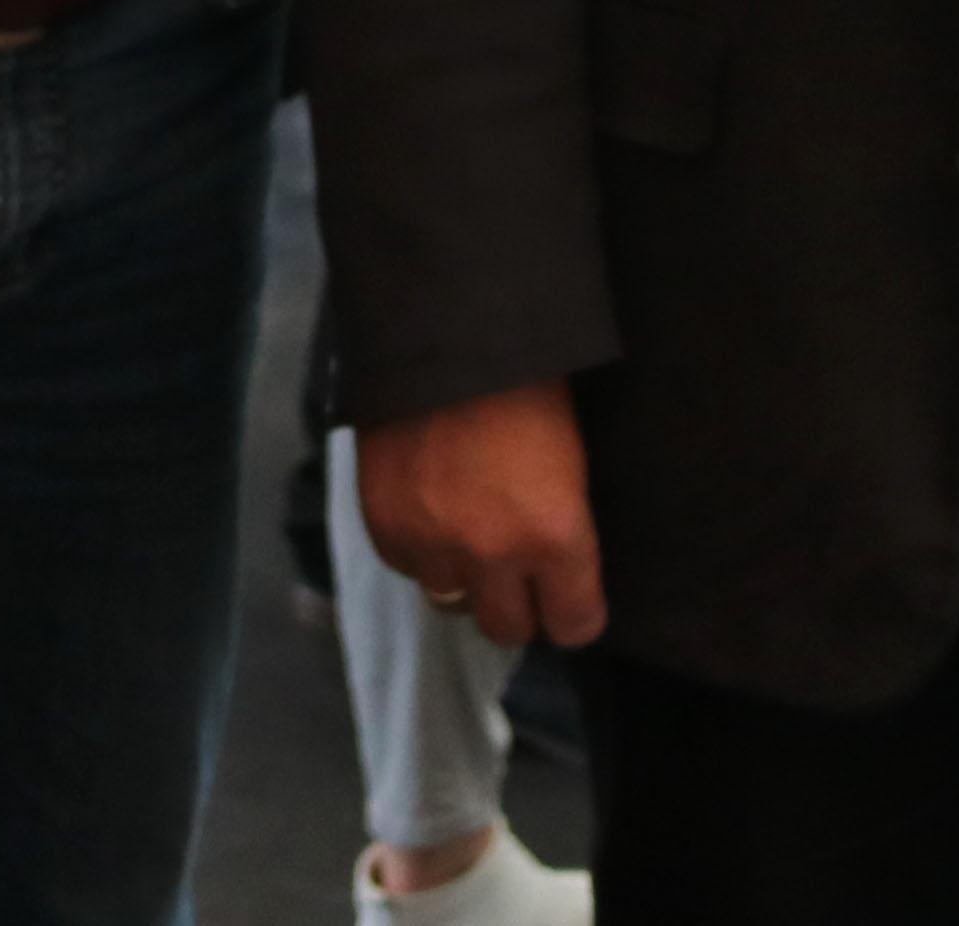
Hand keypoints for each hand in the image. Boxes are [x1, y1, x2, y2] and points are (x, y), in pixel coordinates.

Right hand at [356, 380, 605, 650]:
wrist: (447, 329)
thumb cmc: (530, 383)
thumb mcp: (572, 463)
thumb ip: (561, 530)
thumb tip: (551, 575)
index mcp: (555, 535)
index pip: (575, 625)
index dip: (573, 611)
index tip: (568, 596)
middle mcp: (493, 554)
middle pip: (509, 629)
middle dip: (517, 604)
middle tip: (515, 568)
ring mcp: (432, 543)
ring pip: (451, 601)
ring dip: (462, 576)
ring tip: (464, 529)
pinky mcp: (384, 526)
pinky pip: (406, 567)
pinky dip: (418, 548)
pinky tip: (428, 506)